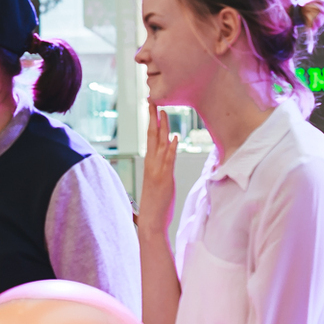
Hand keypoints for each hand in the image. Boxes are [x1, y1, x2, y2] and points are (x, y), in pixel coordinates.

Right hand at [140, 103, 178, 234]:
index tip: (152, 108)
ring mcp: (157, 171)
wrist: (151, 222)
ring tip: (163, 112)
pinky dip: (171, 148)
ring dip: (162, 128)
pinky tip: (174, 138)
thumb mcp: (157, 183)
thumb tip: (165, 155)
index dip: (151, 122)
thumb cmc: (155, 205)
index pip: (149, 138)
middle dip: (152, 118)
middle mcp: (151, 165)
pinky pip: (168, 161)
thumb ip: (160, 167)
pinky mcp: (164, 179)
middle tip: (152, 101)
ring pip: (159, 145)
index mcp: (149, 164)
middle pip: (151, 136)